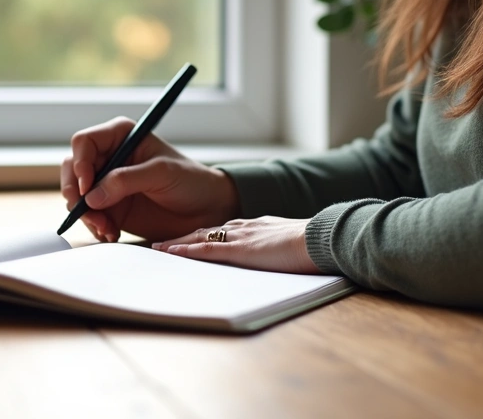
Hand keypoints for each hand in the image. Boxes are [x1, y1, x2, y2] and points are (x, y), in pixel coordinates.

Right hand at [61, 117, 240, 242]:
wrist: (207, 210)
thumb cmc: (191, 181)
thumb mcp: (161, 174)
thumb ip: (126, 181)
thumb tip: (91, 196)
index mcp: (121, 136)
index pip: (85, 142)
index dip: (80, 163)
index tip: (87, 187)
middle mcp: (110, 157)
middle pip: (72, 169)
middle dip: (76, 193)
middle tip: (89, 213)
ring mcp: (107, 183)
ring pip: (76, 195)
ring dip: (86, 214)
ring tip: (108, 228)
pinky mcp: (110, 206)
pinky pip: (89, 215)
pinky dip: (95, 226)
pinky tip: (111, 233)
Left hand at [151, 216, 321, 274]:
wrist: (324, 238)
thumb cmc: (315, 244)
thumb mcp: (292, 244)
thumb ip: (278, 248)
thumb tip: (278, 256)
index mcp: (257, 226)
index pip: (222, 230)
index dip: (202, 235)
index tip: (187, 239)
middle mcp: (244, 227)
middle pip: (205, 231)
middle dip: (183, 237)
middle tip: (161, 244)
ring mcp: (241, 237)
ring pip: (201, 238)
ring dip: (178, 243)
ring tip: (157, 248)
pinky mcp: (242, 250)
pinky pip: (207, 250)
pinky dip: (187, 251)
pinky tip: (171, 253)